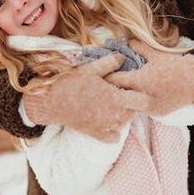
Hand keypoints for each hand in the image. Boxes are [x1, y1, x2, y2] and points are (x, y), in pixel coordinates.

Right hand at [23, 53, 151, 142]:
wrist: (51, 102)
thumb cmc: (70, 83)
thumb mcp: (90, 69)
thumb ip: (109, 63)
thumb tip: (122, 57)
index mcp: (114, 97)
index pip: (142, 101)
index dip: (141, 95)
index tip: (133, 89)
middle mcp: (113, 114)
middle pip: (134, 112)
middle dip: (130, 103)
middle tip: (119, 94)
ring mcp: (105, 126)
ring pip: (125, 123)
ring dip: (122, 116)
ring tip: (110, 105)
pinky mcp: (96, 134)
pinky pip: (114, 138)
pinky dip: (113, 131)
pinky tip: (107, 121)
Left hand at [105, 40, 193, 115]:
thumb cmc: (176, 65)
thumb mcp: (157, 54)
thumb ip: (140, 48)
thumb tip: (127, 42)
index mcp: (142, 80)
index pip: (115, 81)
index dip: (105, 78)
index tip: (98, 75)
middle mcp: (144, 96)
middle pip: (117, 98)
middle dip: (109, 93)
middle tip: (101, 89)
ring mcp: (151, 107)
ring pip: (128, 107)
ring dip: (121, 102)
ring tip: (112, 97)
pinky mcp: (157, 113)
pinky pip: (141, 110)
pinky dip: (134, 106)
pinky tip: (128, 102)